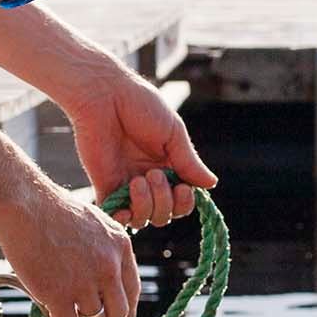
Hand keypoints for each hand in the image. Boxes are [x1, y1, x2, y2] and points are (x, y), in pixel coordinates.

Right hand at [0, 185, 139, 316]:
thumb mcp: (94, 222)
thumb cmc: (52, 209)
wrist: (25, 206)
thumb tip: (104, 279)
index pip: (132, 290)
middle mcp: (108, 266)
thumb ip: (105, 248)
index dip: (128, 314)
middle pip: (118, 312)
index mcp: (121, 246)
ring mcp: (84, 282)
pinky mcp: (58, 294)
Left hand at [63, 68, 216, 231]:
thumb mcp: (173, 133)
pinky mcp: (105, 186)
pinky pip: (115, 217)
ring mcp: (125, 184)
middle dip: (165, 201)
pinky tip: (126, 209)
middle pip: (164, 214)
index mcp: (167, 165)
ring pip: (143, 219)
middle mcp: (148, 179)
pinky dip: (123, 220)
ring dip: (147, 206)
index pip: (181, 199)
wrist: (105, 96)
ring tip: (138, 181)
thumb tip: (211, 184)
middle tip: (154, 174)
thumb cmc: (140, 105)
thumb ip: (188, 161)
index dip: (185, 201)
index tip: (183, 188)